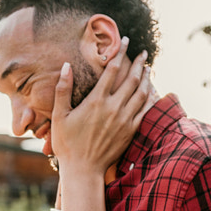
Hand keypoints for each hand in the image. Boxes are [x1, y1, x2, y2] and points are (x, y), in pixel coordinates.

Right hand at [49, 37, 150, 174]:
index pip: (112, 69)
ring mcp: (125, 120)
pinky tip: (151, 91)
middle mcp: (113, 108)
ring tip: (148, 68)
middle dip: (139, 62)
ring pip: (141, 93)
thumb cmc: (67, 143)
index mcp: (96, 101)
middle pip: (132, 78)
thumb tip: (65, 66)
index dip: (120, 52)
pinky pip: (145, 110)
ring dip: (146, 78)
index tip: (125, 40)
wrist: (83, 170)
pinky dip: (150, 98)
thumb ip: (62, 89)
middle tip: (144, 52)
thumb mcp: (58, 116)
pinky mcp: (131, 131)